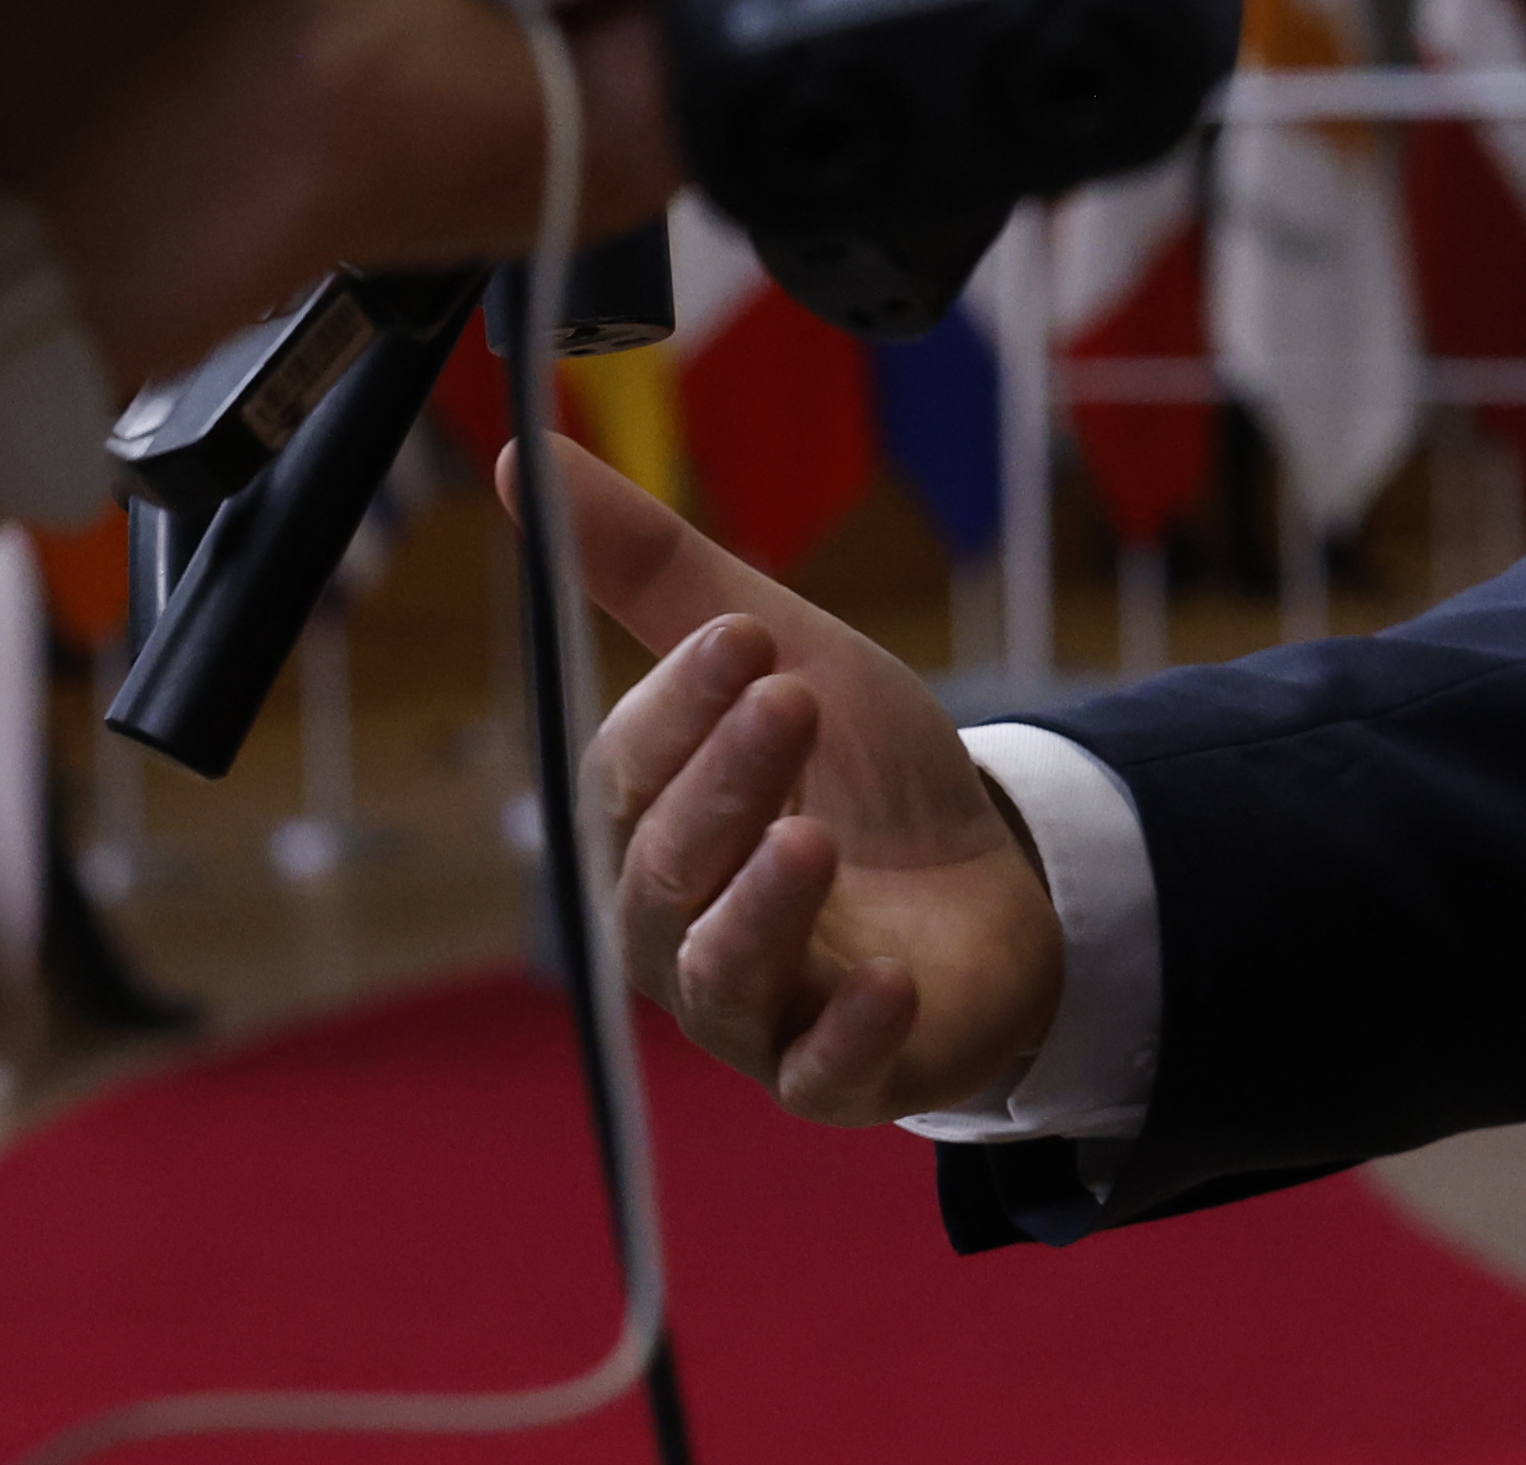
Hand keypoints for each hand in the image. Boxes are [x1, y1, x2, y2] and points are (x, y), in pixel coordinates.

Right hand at [556, 439, 1072, 1118]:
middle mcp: (679, 925)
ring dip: (760, 907)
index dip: (678, 704)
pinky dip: (847, 1033)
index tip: (746, 634)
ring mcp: (759, 1006)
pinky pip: (824, 1072)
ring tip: (809, 838)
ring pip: (722, 971)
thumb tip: (527, 453)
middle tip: (790, 700)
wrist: (997, 880)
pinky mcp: (842, 1067)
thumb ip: (654, 570)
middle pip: (665, 869)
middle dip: (722, 785)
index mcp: (651, 825)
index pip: (630, 770)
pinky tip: (888, 981)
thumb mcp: (784, 655)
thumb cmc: (864, 773)